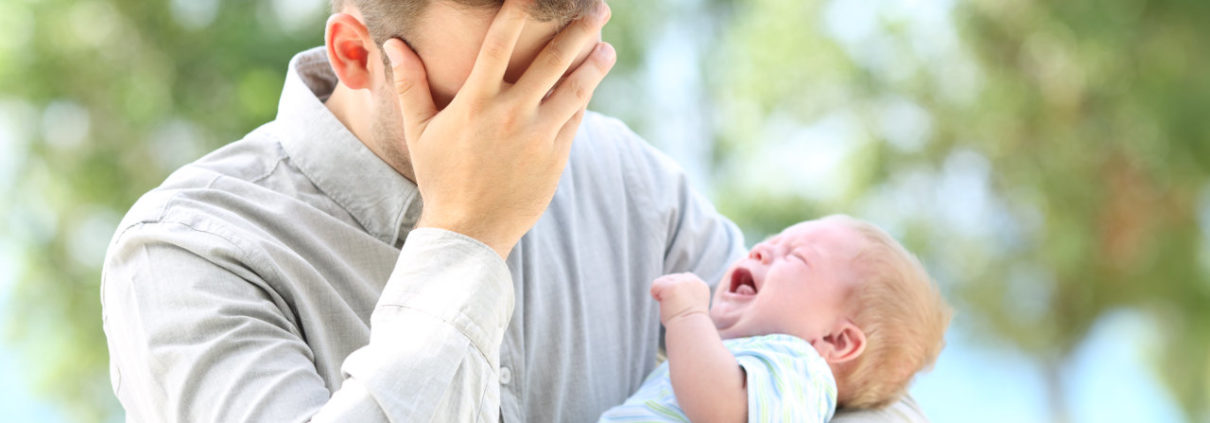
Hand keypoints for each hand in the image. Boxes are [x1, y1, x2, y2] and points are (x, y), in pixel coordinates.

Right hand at [383, 0, 614, 258]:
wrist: (469, 230)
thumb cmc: (441, 178)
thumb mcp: (420, 131)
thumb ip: (411, 84)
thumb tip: (393, 43)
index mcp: (476, 101)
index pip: (499, 43)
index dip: (519, 12)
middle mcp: (510, 114)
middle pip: (552, 60)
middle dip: (578, 30)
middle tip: (597, 9)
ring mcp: (537, 136)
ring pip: (575, 89)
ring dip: (594, 64)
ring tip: (607, 48)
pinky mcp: (556, 157)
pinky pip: (576, 119)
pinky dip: (585, 98)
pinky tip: (592, 83)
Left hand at [650, 273, 711, 324]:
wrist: (689, 331)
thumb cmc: (688, 324)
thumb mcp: (692, 304)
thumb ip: (685, 293)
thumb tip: (669, 290)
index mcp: (700, 285)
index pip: (684, 278)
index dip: (677, 291)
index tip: (681, 305)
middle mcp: (693, 280)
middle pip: (672, 277)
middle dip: (669, 291)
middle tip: (676, 307)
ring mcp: (682, 282)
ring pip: (663, 280)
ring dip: (662, 294)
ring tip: (671, 307)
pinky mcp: (671, 286)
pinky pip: (655, 284)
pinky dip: (655, 294)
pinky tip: (663, 304)